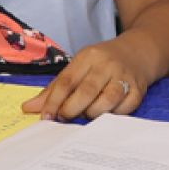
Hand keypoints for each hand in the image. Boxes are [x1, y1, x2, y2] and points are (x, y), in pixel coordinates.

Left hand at [21, 39, 144, 120]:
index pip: (67, 80)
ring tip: (87, 114)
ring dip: (92, 114)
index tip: (45, 117)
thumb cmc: (102, 62)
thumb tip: (28, 108)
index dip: (53, 101)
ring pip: (106, 101)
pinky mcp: (139, 89)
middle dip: (71, 110)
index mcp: (88, 56)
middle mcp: (107, 64)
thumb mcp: (79, 66)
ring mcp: (125, 76)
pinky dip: (113, 115)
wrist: (139, 51)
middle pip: (86, 91)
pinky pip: (124, 109)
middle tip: (65, 118)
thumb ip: (55, 88)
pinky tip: (107, 113)